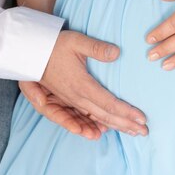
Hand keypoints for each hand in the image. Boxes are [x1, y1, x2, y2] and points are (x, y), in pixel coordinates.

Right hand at [33, 30, 147, 136]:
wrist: (31, 52)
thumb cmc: (55, 45)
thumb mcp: (76, 41)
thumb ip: (97, 48)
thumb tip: (116, 53)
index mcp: (82, 86)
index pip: (109, 104)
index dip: (127, 113)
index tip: (142, 119)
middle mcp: (77, 97)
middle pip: (105, 116)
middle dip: (126, 124)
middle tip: (144, 131)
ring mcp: (70, 101)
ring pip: (95, 119)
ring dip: (113, 127)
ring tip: (130, 133)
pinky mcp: (66, 101)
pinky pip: (81, 118)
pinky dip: (93, 126)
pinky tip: (102, 131)